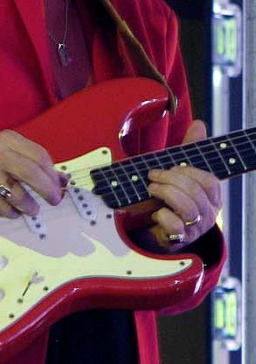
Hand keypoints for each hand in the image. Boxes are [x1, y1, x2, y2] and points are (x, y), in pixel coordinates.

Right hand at [0, 118, 64, 217]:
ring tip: (32, 209)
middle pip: (32, 173)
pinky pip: (2, 208)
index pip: (39, 156)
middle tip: (54, 200)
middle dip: (48, 190)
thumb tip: (62, 181)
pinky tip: (13, 211)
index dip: (52, 173)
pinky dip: (12, 212)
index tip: (58, 185)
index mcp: (7, 139)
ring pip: (18, 194)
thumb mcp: (8, 150)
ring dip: (30, 205)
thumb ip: (33, 162)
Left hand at [135, 120, 221, 252]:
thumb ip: (190, 150)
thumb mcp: (180, 172)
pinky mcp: (180, 239)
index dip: (189, 171)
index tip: (172, 166)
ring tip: (152, 188)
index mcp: (212, 196)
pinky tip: (155, 211)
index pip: (210, 181)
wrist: (159, 228)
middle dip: (170, 178)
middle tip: (153, 174)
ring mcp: (195, 227)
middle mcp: (208, 213)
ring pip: (187, 207)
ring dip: (165, 192)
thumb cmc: (172, 197)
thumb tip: (199, 124)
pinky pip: (175, 226)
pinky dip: (162, 215)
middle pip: (196, 192)